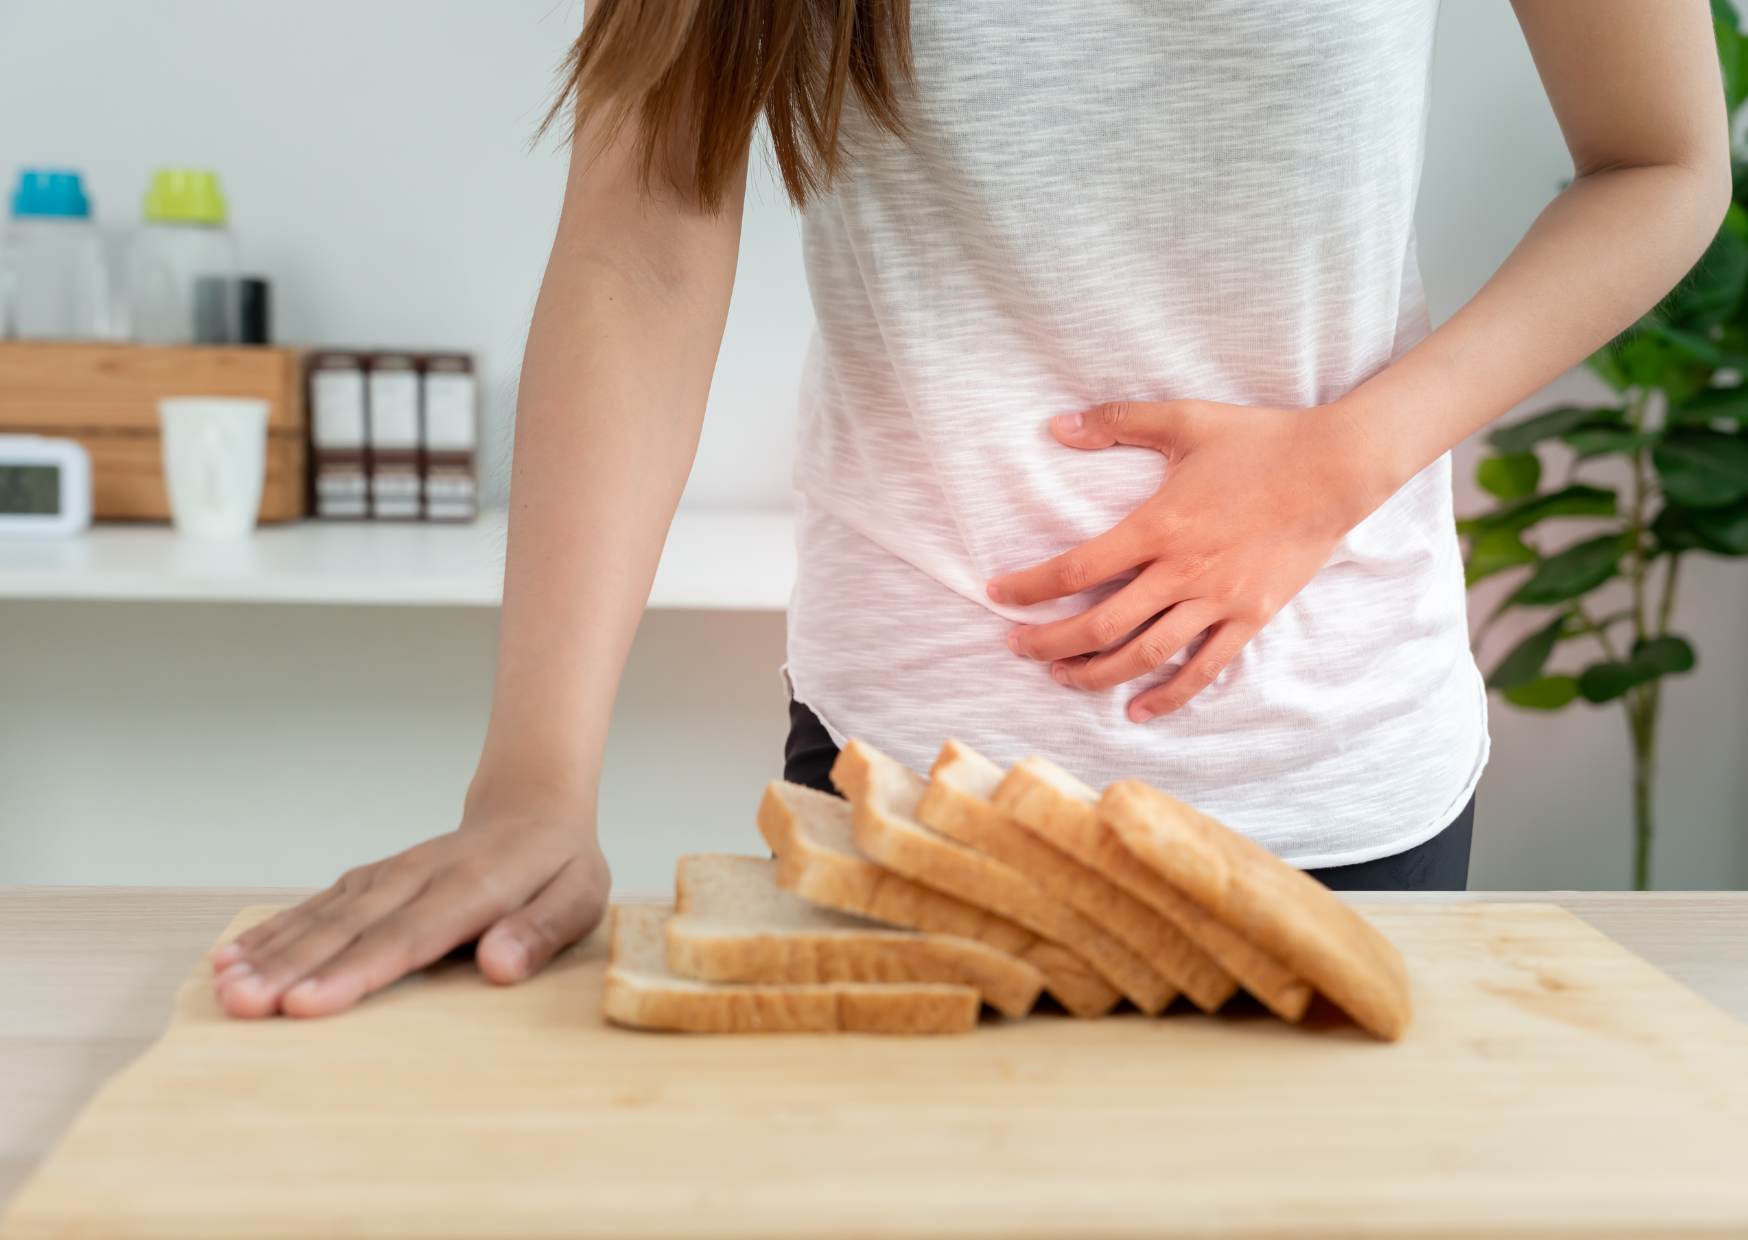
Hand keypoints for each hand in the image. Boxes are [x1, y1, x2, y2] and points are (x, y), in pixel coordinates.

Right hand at [211, 806, 610, 1018]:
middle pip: (351, 930)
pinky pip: (317, 905)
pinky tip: (233, 957)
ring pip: (324, 916)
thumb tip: (500, 966)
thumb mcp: (580, 897)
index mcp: (472, 888)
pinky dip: (274, 931)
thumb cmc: (558, 868)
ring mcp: (389, 875)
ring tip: (226, 989)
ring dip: (272, 953)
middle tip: (243, 1006)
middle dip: (293, 970)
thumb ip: (541, 931)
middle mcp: (420, 877)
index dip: (355, 973)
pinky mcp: (370, 879)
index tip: (306, 1004)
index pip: (407, 937)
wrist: (532, 811)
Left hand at [987, 399, 1394, 721]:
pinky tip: (1138, 710)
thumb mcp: (1185, 419)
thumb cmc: (1260, 440)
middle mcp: (1184, 571)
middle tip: (1017, 649)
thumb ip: (1116, 422)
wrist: (1338, 467)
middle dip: (1050, 643)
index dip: (1030, 587)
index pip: (1076, 568)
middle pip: (1100, 624)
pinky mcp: (1251, 617)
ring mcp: (1219, 600)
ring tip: (1062, 677)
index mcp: (1159, 525)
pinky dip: (1169, 695)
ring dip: (1097, 673)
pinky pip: (1204, 668)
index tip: (998, 594)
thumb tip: (1056, 425)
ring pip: (1145, 654)